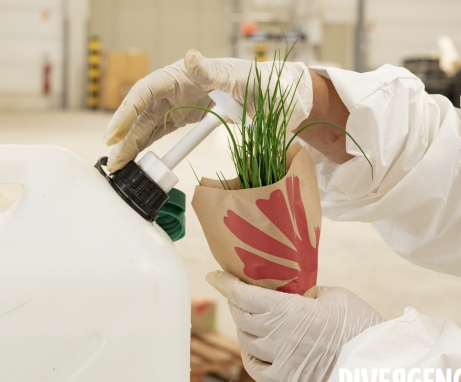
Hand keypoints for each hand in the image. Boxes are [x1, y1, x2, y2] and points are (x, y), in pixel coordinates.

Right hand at [102, 50, 311, 171]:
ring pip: (147, 125)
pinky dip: (147, 145)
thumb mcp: (230, 74)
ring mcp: (176, 105)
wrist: (267, 93)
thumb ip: (208, 69)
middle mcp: (171, 90)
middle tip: (113, 158)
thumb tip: (191, 56)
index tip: (116, 132)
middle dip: (125, 135)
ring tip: (120, 165)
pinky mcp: (184, 118)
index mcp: (177, 75)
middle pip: (141, 113)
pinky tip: (137, 158)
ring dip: (133, 144)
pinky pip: (160, 132)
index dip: (127, 112)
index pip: (144, 92)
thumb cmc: (249, 78)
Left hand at [206, 270, 384, 381]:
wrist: (374, 356)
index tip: (215, 274)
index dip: (225, 283)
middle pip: (242, 315)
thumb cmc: (357, 320)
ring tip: (250, 315)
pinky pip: (255, 368)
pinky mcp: (287, 376)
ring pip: (245, 339)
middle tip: (239, 290)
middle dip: (235, 300)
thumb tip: (292, 290)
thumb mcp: (331, 293)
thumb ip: (305, 291)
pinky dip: (249, 354)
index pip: (244, 296)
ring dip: (243, 324)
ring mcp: (281, 358)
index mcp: (289, 310)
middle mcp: (278, 335)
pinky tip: (254, 345)